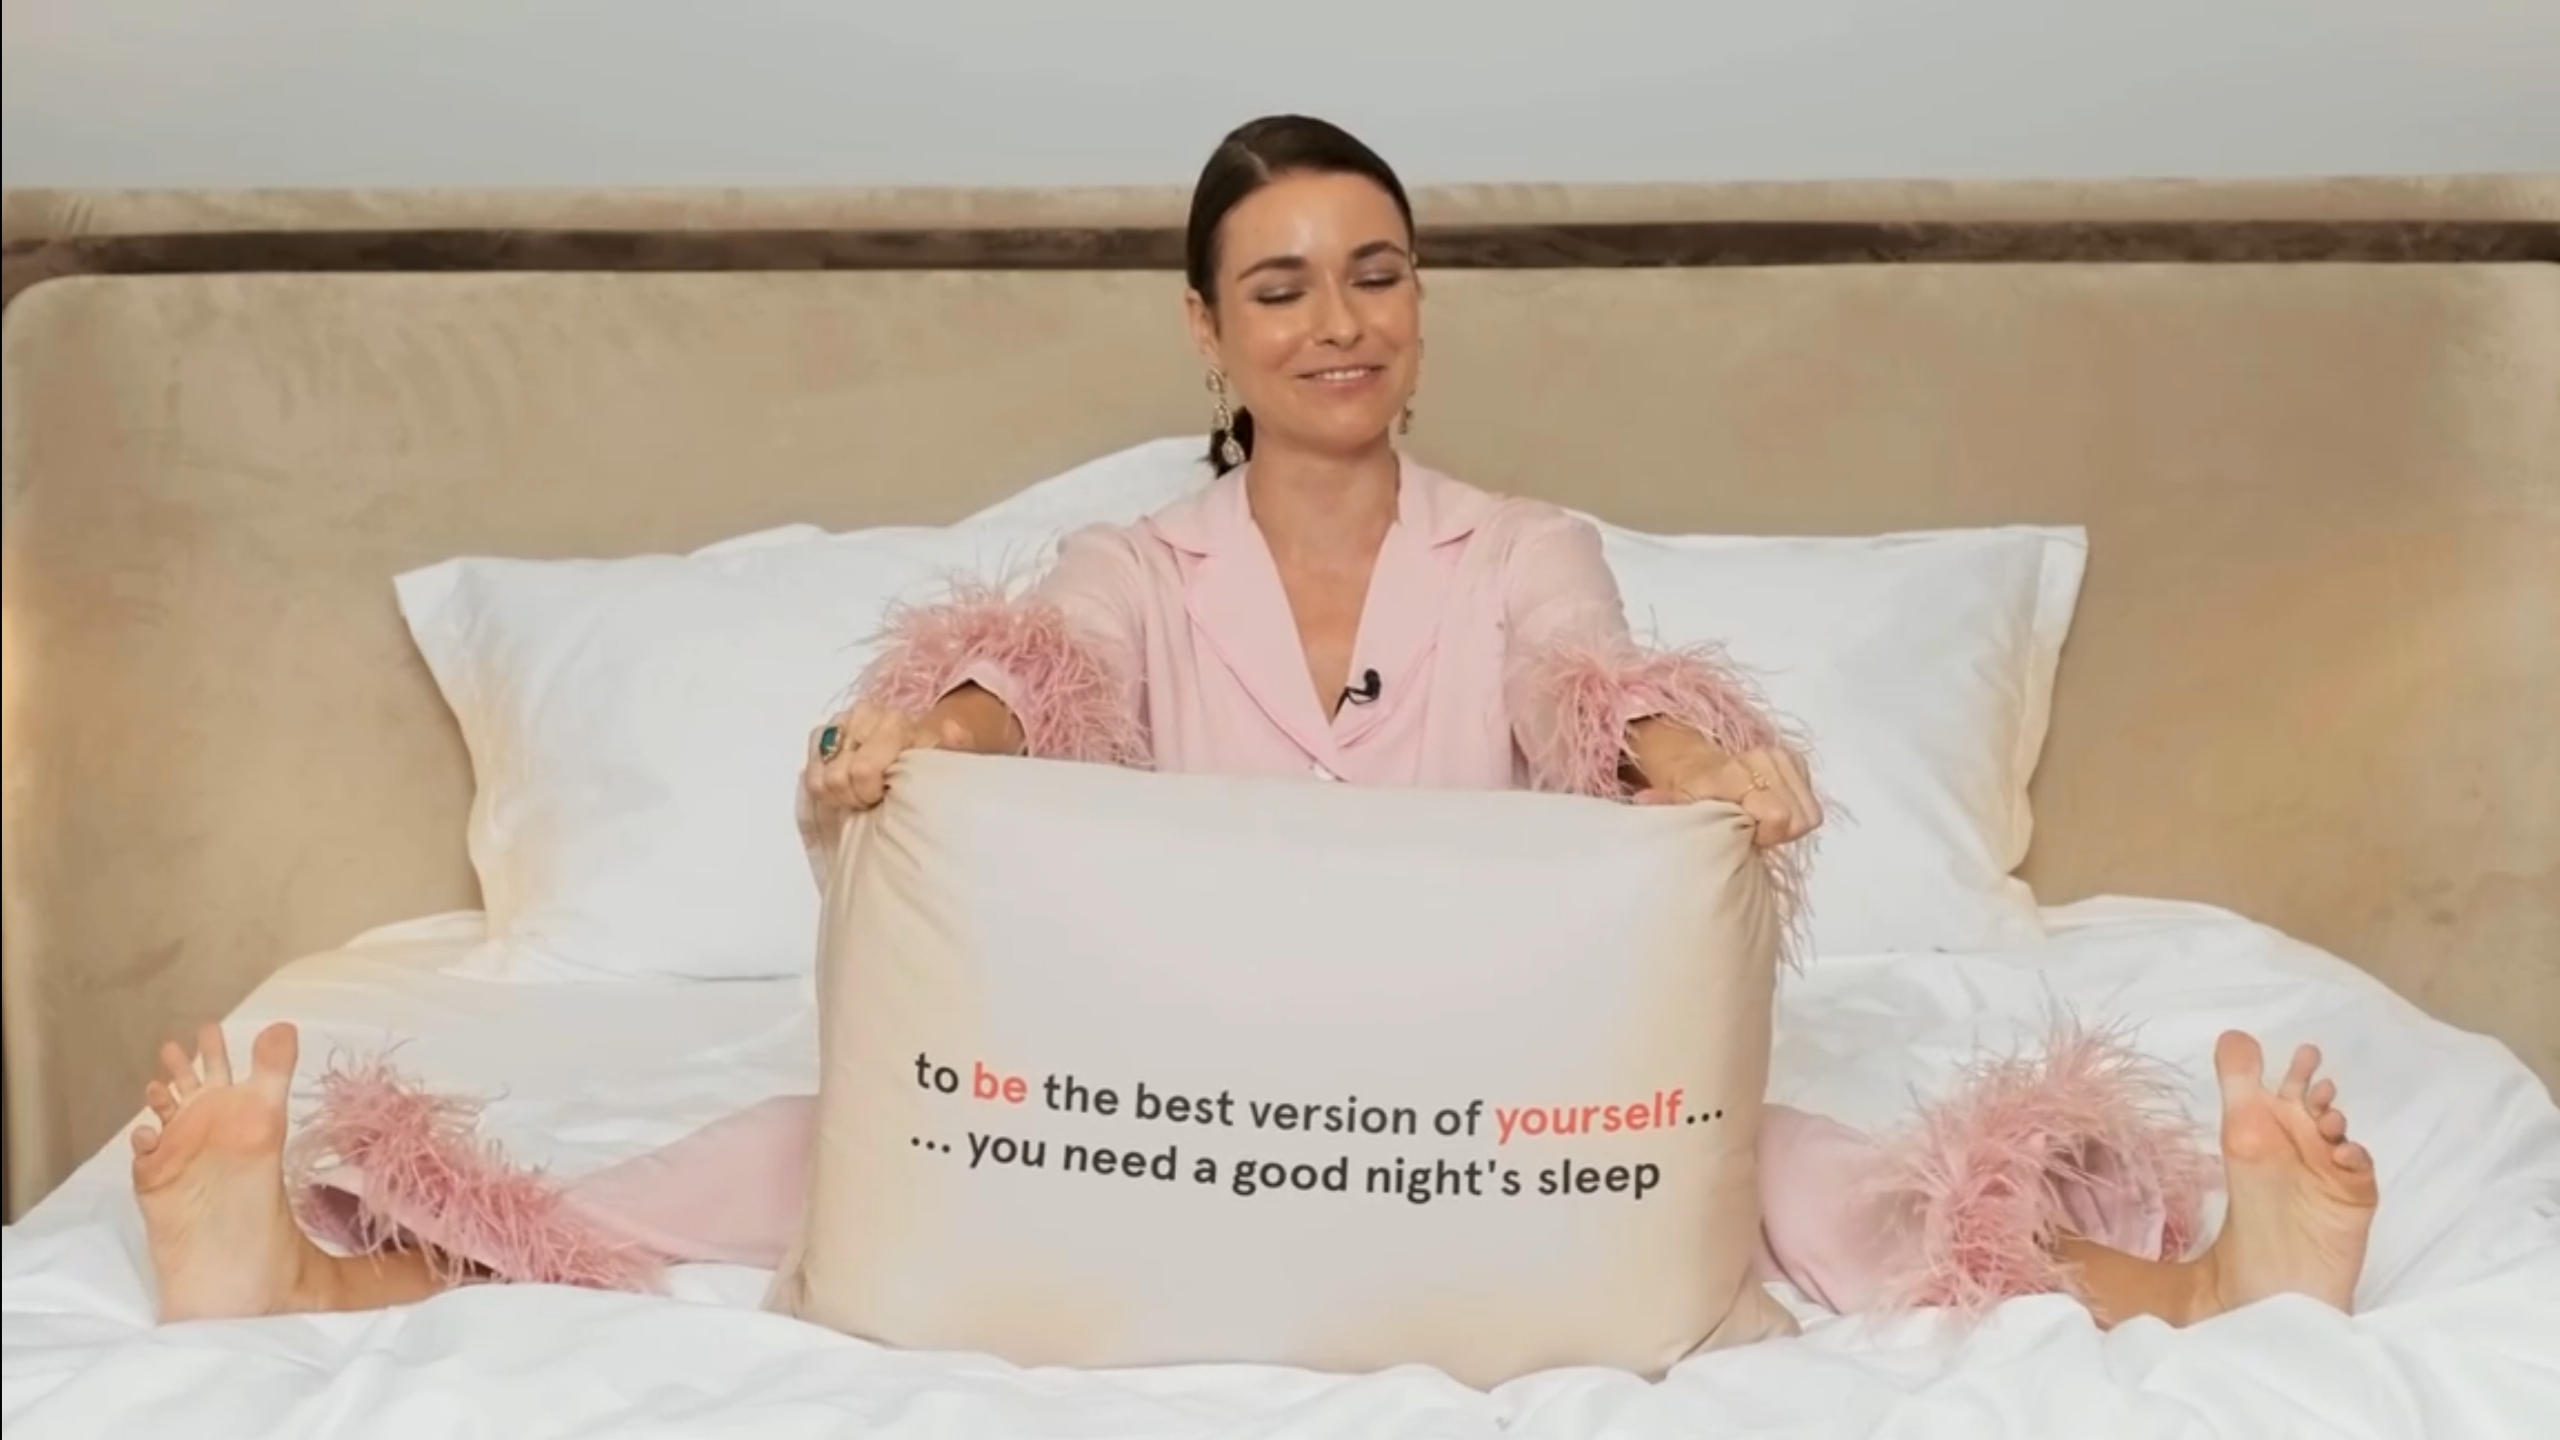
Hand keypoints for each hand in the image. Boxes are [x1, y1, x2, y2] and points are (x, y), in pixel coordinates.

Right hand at [802, 701, 966, 813]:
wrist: (916, 747)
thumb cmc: (929, 761)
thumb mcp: (949, 758)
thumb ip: (956, 746)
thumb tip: (952, 730)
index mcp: (894, 722)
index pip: (863, 770)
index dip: (871, 793)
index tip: (886, 796)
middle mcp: (864, 715)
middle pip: (839, 776)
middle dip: (856, 796)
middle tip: (875, 799)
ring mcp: (839, 723)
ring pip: (821, 777)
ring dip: (840, 794)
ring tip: (862, 793)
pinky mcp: (821, 735)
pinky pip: (809, 773)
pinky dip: (825, 787)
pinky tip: (847, 787)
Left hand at [1633, 743, 1821, 848]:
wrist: (1698, 767)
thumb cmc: (1692, 793)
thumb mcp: (1675, 803)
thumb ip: (1664, 804)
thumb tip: (1643, 801)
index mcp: (1733, 773)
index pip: (1778, 815)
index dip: (1768, 834)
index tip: (1749, 835)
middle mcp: (1762, 759)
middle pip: (1800, 817)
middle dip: (1780, 831)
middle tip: (1754, 831)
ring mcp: (1782, 757)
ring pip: (1810, 811)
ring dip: (1789, 822)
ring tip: (1761, 822)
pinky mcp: (1796, 760)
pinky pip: (1812, 801)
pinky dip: (1796, 810)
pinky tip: (1770, 810)